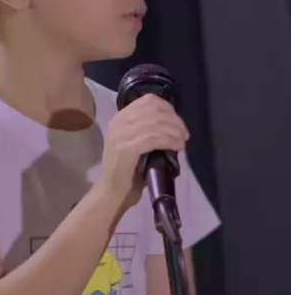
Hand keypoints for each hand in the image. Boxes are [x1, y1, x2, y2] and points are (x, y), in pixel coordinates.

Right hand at [98, 94, 188, 208]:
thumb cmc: (128, 172)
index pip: (148, 101)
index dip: (168, 109)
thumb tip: (173, 125)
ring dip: (173, 131)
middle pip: (153, 109)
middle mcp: (118, 123)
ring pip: (154, 123)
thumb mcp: (137, 144)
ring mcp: (120, 136)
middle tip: (184, 134)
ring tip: (182, 141)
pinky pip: (152, 138)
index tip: (178, 124)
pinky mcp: (125, 149)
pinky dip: (169, 140)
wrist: (112, 193)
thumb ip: (149, 130)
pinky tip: (177, 147)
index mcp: (120, 119)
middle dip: (174, 120)